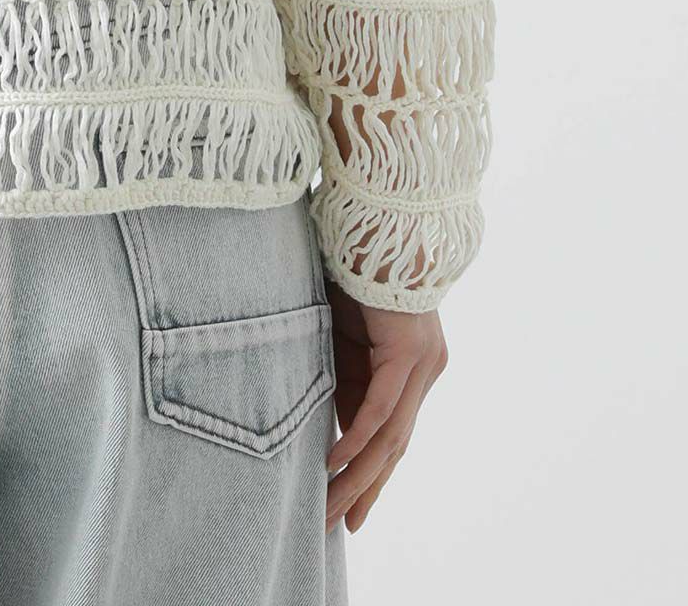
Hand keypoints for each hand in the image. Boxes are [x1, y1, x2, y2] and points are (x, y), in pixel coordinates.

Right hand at [324, 281, 446, 532]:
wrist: (376, 226)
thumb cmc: (354, 270)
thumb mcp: (340, 335)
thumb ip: (342, 375)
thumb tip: (327, 420)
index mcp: (411, 368)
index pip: (391, 434)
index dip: (370, 474)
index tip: (347, 507)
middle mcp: (424, 371)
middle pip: (395, 446)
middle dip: (365, 489)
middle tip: (338, 525)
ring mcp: (422, 364)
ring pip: (391, 436)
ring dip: (358, 476)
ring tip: (331, 507)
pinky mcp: (408, 353)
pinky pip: (382, 407)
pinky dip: (358, 437)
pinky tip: (336, 462)